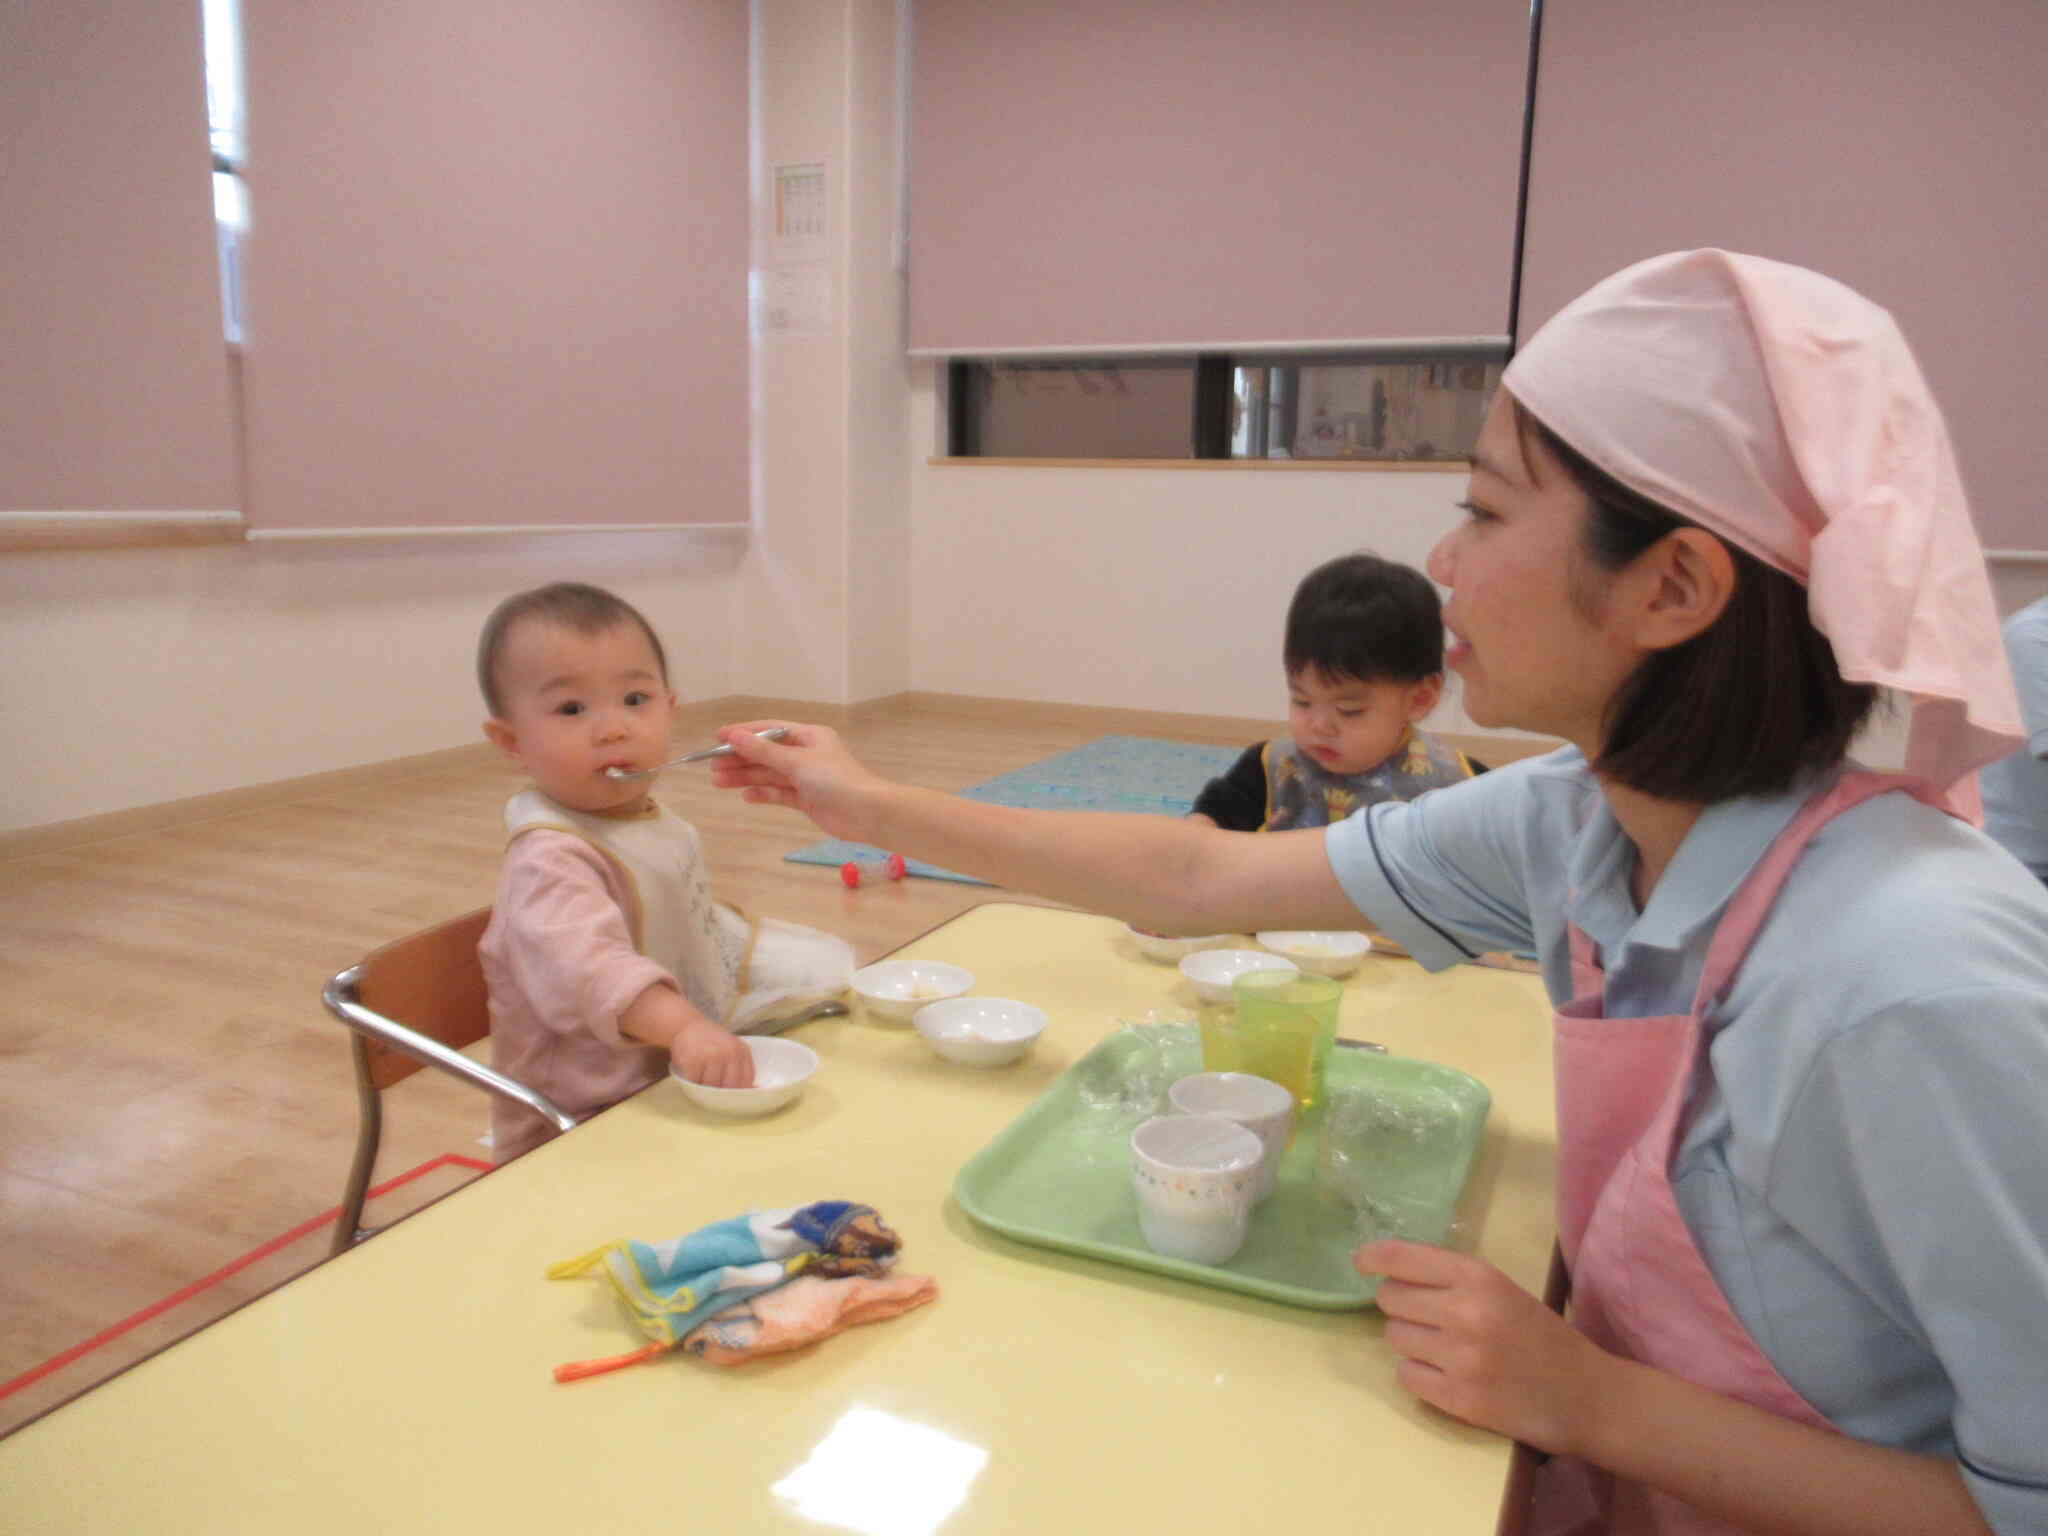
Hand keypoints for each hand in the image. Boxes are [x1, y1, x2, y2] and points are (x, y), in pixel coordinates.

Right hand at [669, 1019, 754, 1088]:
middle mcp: (730, 1052)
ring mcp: (712, 1056)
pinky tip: (691, 1074)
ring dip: (705, 1088)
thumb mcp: (730, 1048)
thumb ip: (740, 1067)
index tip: (731, 1098)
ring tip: (700, 1078)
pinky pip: (695, 1083)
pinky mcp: (694, 1060)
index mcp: (742, 1050)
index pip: (746, 1081)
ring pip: (712, 1087)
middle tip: (712, 1091)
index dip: (738, 1093)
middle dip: (721, 1093)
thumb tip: (755, 1089)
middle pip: (730, 1086)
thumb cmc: (709, 1041)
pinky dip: (692, 1083)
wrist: (686, 1025)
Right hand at [707, 721, 887, 843]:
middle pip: (767, 753)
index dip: (744, 733)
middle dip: (740, 758)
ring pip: (770, 774)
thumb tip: (733, 736)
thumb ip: (763, 751)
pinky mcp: (807, 800)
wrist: (866, 813)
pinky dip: (763, 794)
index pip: (770, 730)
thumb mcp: (796, 761)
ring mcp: (807, 778)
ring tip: (718, 781)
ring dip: (746, 777)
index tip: (718, 738)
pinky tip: (745, 796)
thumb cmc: (834, 779)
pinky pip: (780, 793)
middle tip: (712, 765)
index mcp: (810, 736)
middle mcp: (807, 754)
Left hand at [1355, 1238, 1612, 1455]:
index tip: (1361, 1262)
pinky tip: (1446, 1375)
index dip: (1374, 1257)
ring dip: (1410, 1342)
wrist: (1585, 1396)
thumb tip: (1390, 1272)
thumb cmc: (1541, 1337)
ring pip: (1394, 1338)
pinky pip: (1406, 1376)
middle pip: (1390, 1299)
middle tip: (1427, 1317)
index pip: (1403, 1258)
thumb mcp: (1502, 1291)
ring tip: (1443, 1348)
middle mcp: (1466, 1312)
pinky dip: (1419, 1375)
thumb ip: (1453, 1280)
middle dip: (1400, 1306)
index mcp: (1479, 1277)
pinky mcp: (1458, 1399)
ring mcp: (1460, 1358)